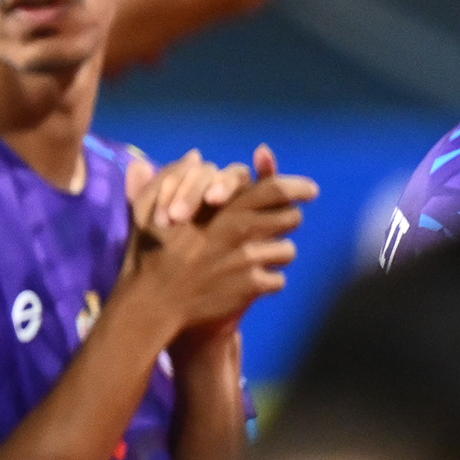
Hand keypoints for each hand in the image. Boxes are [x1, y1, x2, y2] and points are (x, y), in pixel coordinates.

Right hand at [114, 144, 312, 340]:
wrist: (152, 304)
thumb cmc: (149, 254)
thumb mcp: (151, 208)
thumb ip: (172, 177)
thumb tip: (194, 155)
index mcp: (222, 209)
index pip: (273, 189)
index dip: (296, 187)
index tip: (310, 190)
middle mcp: (240, 231)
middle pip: (290, 217)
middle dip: (287, 220)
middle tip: (279, 226)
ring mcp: (248, 260)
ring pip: (286, 251)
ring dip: (274, 254)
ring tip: (254, 260)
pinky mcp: (251, 287)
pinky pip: (277, 280)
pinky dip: (265, 282)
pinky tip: (246, 284)